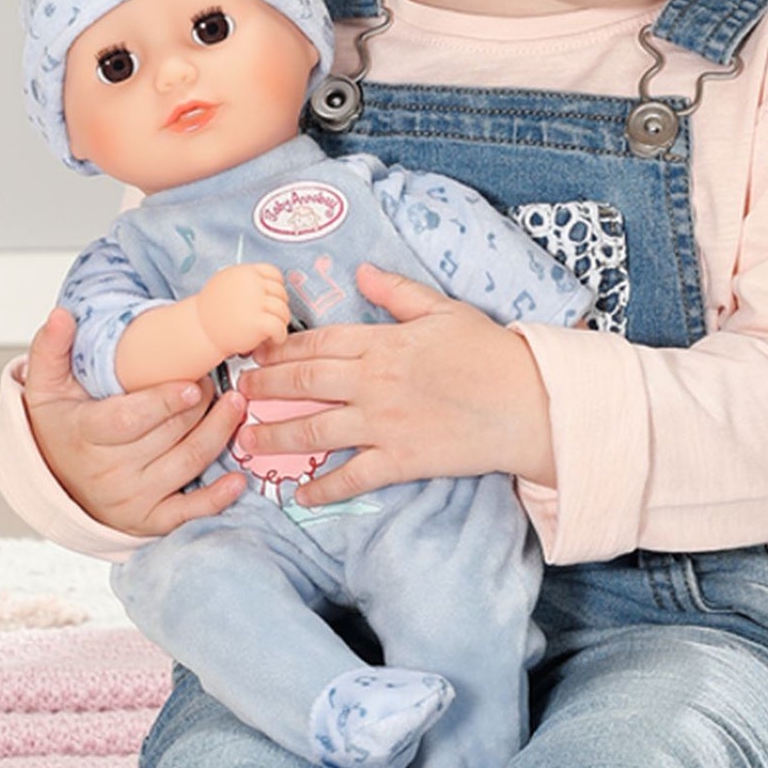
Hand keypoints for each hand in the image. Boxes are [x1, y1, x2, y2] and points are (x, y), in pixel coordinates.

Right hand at [20, 307, 246, 535]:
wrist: (57, 481)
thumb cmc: (60, 427)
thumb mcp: (45, 386)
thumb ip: (50, 348)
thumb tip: (61, 315)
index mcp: (85, 435)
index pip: (128, 420)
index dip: (164, 403)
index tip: (193, 385)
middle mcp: (108, 473)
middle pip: (167, 437)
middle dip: (199, 407)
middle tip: (217, 380)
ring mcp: (130, 500)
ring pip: (186, 464)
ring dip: (217, 434)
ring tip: (235, 404)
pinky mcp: (149, 520)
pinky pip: (187, 513)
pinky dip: (216, 499)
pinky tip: (237, 479)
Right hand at [197, 263, 291, 356]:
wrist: (199, 330)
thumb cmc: (211, 311)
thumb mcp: (226, 283)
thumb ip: (247, 280)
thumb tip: (269, 282)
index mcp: (245, 273)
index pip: (274, 274)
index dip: (278, 287)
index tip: (275, 298)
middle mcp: (251, 285)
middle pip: (281, 293)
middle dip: (280, 306)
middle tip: (274, 317)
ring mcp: (255, 302)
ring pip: (283, 310)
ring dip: (282, 322)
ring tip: (274, 330)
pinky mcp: (257, 321)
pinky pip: (280, 326)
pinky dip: (280, 335)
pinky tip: (274, 339)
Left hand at [234, 265, 553, 504]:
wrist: (528, 403)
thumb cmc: (491, 353)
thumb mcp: (445, 310)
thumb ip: (398, 294)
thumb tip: (362, 272)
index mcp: (384, 343)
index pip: (319, 343)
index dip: (282, 349)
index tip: (257, 353)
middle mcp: (374, 383)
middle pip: (305, 383)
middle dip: (266, 388)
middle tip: (238, 394)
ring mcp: (384, 424)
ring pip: (316, 429)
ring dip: (277, 436)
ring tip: (247, 442)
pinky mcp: (400, 460)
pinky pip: (352, 477)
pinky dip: (323, 489)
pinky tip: (300, 495)